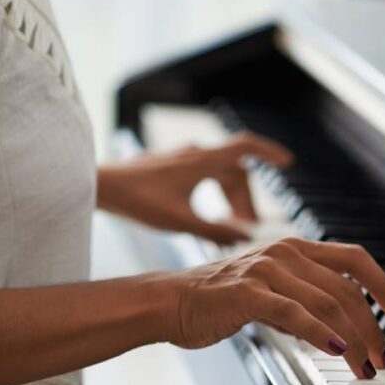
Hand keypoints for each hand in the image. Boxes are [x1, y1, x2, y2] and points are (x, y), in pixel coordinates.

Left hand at [97, 133, 292, 242]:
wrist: (97, 187)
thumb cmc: (136, 201)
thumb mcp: (180, 221)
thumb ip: (216, 230)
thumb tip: (246, 237)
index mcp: (203, 162)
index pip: (246, 147)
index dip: (270, 153)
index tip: (287, 163)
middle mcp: (195, 155)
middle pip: (235, 172)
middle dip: (246, 199)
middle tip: (249, 227)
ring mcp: (181, 159)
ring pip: (219, 175)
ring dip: (230, 199)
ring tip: (231, 226)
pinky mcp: (169, 167)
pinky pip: (203, 176)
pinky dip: (213, 194)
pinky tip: (207, 216)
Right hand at [163, 237, 384, 378]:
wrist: (168, 302)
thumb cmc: (218, 300)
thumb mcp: (271, 291)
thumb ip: (305, 300)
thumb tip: (342, 328)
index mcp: (295, 248)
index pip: (354, 258)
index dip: (382, 283)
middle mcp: (286, 252)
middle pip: (347, 290)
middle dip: (372, 329)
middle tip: (382, 359)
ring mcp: (267, 270)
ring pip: (328, 304)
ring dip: (354, 341)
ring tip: (364, 368)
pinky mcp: (247, 293)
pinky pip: (295, 313)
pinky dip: (321, 333)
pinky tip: (337, 351)